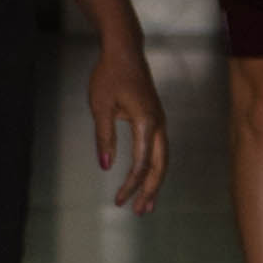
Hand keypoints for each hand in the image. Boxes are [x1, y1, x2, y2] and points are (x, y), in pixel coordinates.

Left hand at [86, 46, 170, 214]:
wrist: (124, 50)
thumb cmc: (110, 75)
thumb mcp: (100, 106)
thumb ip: (104, 137)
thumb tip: (107, 166)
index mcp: (145, 122)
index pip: (141, 163)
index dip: (131, 185)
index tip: (118, 200)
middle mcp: (158, 124)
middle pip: (159, 165)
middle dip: (150, 190)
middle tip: (139, 211)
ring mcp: (160, 121)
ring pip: (163, 158)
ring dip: (155, 181)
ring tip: (147, 203)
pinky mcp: (156, 118)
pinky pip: (160, 149)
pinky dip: (155, 167)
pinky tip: (147, 177)